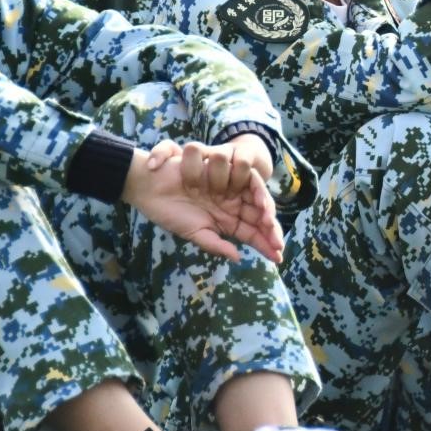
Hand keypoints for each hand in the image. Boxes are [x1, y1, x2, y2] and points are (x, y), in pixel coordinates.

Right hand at [125, 144, 283, 262]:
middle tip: (279, 243)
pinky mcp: (228, 172)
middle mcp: (232, 205)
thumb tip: (238, 257)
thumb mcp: (195, 233)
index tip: (278, 257)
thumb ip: (216, 244)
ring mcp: (231, 189)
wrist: (152, 187)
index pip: (252, 233)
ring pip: (258, 200)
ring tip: (271, 226)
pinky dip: (258, 191)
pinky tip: (261, 205)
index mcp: (226, 220)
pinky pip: (249, 180)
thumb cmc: (170, 211)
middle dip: (271, 231)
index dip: (265, 244)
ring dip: (267, 213)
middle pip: (260, 217)